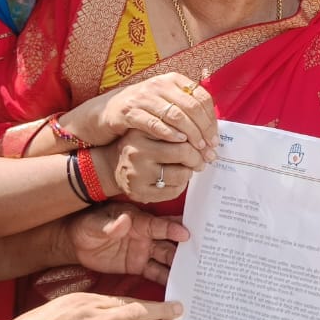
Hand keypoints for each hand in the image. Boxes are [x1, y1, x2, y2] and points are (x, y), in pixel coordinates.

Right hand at [3, 293, 181, 319]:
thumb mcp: (63, 304)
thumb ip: (88, 305)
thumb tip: (110, 308)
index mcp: (87, 302)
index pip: (126, 301)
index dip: (148, 301)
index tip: (165, 300)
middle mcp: (93, 319)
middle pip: (134, 313)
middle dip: (160, 311)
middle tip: (178, 310)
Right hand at [64, 73, 217, 151]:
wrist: (107, 111)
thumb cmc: (142, 109)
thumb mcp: (165, 102)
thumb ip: (186, 107)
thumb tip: (213, 123)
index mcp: (172, 80)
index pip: (201, 96)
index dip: (211, 119)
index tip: (216, 138)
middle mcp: (159, 84)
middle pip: (191, 107)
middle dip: (203, 130)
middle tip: (210, 148)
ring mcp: (143, 96)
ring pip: (175, 114)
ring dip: (190, 134)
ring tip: (197, 149)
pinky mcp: (129, 111)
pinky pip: (153, 122)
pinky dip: (168, 134)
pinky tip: (178, 143)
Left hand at [67, 202, 189, 283]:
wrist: (75, 243)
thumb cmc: (86, 226)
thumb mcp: (95, 224)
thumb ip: (110, 225)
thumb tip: (123, 221)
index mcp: (137, 222)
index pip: (158, 225)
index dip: (172, 230)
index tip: (187, 234)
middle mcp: (145, 236)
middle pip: (168, 243)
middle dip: (184, 249)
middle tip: (202, 257)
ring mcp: (143, 251)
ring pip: (166, 259)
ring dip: (179, 266)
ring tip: (195, 275)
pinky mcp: (138, 266)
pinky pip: (155, 273)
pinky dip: (167, 279)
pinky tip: (178, 286)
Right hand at [93, 130, 211, 202]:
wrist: (113, 166)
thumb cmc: (140, 145)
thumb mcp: (150, 130)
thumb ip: (172, 127)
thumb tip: (206, 130)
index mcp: (141, 132)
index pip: (180, 132)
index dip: (198, 138)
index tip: (204, 142)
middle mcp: (137, 152)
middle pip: (183, 153)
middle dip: (198, 157)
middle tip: (202, 158)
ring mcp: (138, 174)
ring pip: (181, 174)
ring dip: (190, 172)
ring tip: (188, 168)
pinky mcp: (140, 193)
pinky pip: (174, 191)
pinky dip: (181, 185)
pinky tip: (178, 179)